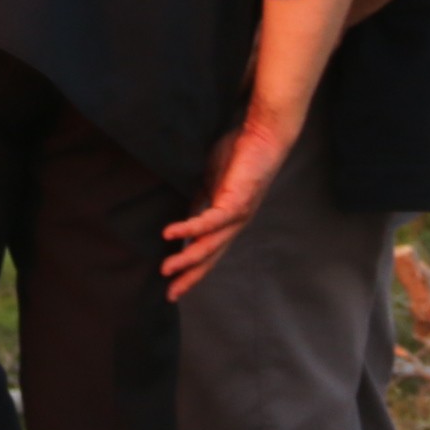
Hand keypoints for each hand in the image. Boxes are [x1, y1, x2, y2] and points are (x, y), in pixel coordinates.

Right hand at [163, 111, 298, 298]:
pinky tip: (171, 234)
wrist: (262, 135)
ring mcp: (237, 215)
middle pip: (210, 258)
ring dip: (188, 259)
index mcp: (227, 220)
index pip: (207, 251)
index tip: (173, 286)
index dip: (191, 270)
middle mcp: (235, 224)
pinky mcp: (236, 201)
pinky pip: (210, 221)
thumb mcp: (210, 183)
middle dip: (190, 277)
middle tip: (170, 294)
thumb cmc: (237, 154)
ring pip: (210, 245)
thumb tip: (179, 217)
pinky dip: (190, 228)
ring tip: (166, 269)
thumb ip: (197, 201)